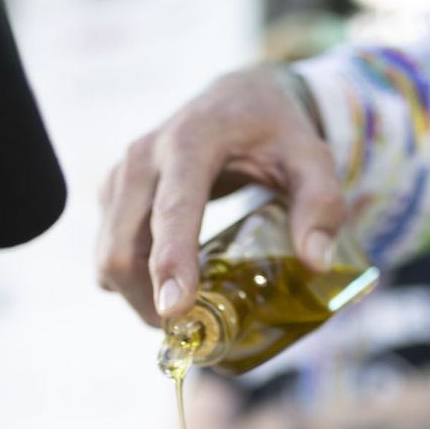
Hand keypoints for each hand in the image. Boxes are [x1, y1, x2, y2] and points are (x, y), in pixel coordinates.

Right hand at [96, 66, 346, 325]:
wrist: (235, 98)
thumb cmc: (274, 130)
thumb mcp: (312, 156)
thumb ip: (321, 204)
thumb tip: (315, 263)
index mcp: (190, 141)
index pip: (172, 210)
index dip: (170, 262)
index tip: (175, 310)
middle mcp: (144, 157)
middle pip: (123, 245)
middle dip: (148, 299)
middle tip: (190, 330)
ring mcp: (121, 175)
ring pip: (108, 255)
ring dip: (137, 296)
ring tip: (182, 312)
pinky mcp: (112, 193)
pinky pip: (108, 250)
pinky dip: (132, 280)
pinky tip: (169, 284)